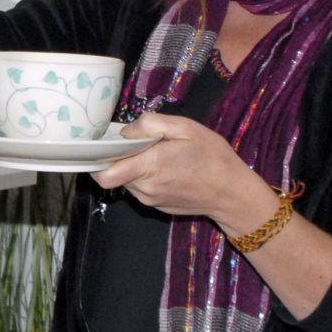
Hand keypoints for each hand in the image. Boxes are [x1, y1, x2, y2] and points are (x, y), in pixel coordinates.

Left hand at [93, 113, 277, 225]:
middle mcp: (144, 188)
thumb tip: (126, 131)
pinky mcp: (158, 207)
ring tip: (158, 154)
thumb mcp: (185, 128)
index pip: (103, 174)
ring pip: (127, 181)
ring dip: (134, 167)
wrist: (233, 193)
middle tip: (140, 143)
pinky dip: (146, 177)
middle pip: (114, 174)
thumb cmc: (213, 157)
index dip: (98, 159)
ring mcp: (150, 201)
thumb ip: (150, 124)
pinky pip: (141, 189)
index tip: (105, 145)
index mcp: (149, 166)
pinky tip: (167, 168)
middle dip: (120, 158)